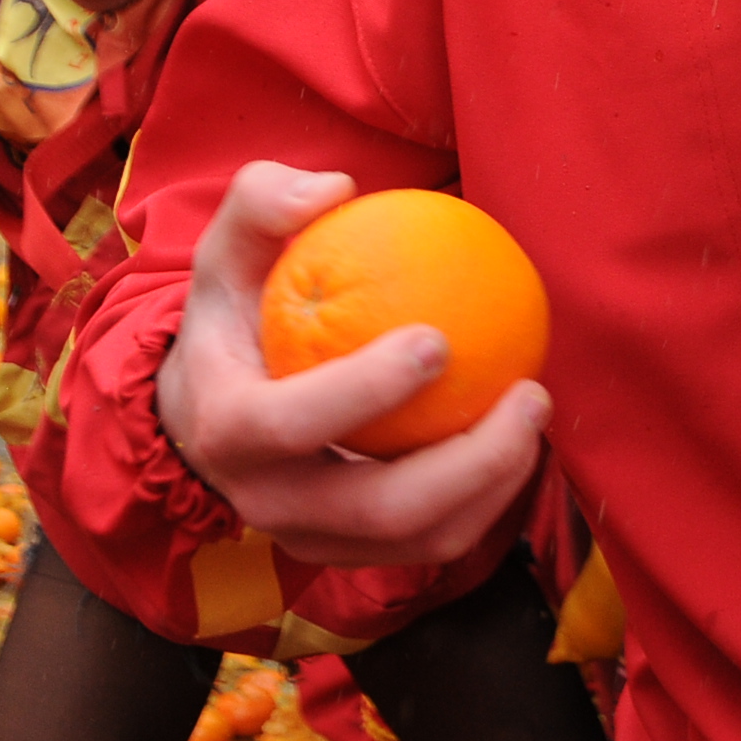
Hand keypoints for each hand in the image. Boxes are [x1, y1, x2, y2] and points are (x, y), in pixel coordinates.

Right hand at [154, 163, 549, 567]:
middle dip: (469, 461)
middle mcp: (267, 499)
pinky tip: (523, 435)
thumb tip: (334, 189)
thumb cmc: (233, 312)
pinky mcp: (353, 551)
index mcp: (227, 428)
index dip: (364, 391)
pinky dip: (489, 498)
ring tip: (537, 412)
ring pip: (420, 539)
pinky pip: (434, 541)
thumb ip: (264, 201)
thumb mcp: (229, 249)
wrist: (204, 410)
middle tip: (530, 393)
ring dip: (495, 485)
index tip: (438, 339)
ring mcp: (312, 537)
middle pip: (378, 508)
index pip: (290, 423)